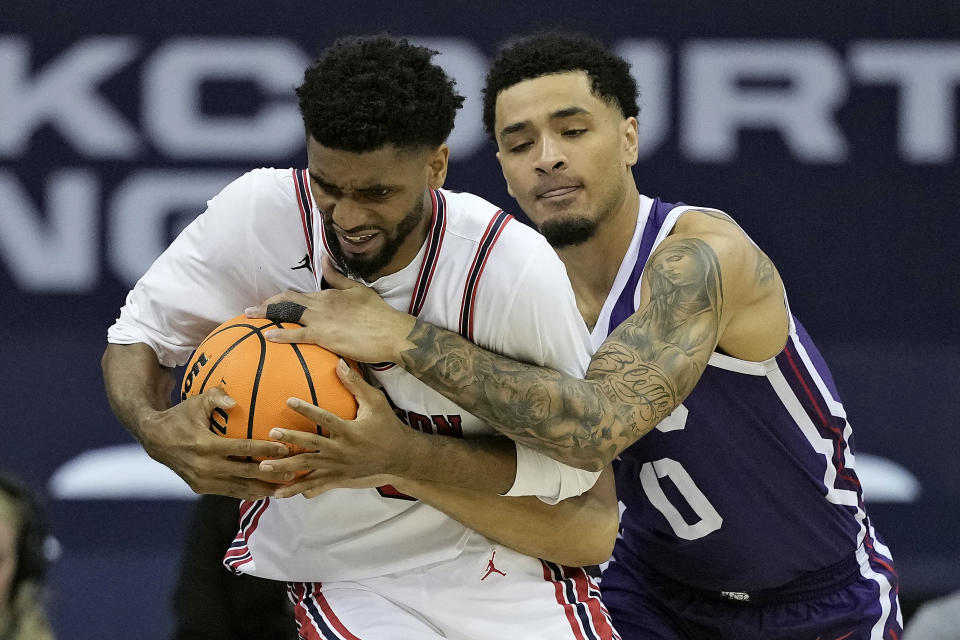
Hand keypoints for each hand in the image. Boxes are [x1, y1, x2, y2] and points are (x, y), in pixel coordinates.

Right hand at [138, 387, 292, 498]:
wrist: (154, 440)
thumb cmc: (181, 416)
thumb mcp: (196, 402)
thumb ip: (216, 397)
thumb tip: (234, 401)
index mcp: (205, 446)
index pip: (242, 449)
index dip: (265, 450)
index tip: (285, 449)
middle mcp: (205, 467)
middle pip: (245, 474)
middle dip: (271, 474)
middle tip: (293, 472)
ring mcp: (203, 481)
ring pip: (239, 489)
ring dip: (263, 489)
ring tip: (285, 488)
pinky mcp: (201, 489)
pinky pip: (229, 492)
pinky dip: (248, 492)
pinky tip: (265, 491)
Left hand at [246, 256, 415, 363]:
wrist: (392, 332)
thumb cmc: (378, 314)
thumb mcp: (358, 289)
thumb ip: (338, 277)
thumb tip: (325, 258)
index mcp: (328, 294)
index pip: (298, 294)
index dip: (280, 298)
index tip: (267, 302)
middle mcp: (321, 304)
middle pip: (287, 300)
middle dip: (267, 304)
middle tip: (250, 310)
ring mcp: (321, 319)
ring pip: (288, 313)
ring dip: (267, 315)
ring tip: (250, 317)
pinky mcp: (324, 336)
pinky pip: (297, 334)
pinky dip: (281, 334)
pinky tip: (267, 335)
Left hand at [258, 359, 421, 498]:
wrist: (400, 458)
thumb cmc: (388, 427)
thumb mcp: (376, 403)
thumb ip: (357, 384)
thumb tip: (339, 363)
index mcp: (349, 431)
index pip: (325, 418)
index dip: (306, 409)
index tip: (288, 400)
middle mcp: (341, 450)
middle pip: (311, 445)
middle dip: (290, 440)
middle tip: (271, 435)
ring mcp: (338, 467)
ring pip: (308, 468)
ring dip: (285, 468)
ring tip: (264, 467)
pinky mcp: (338, 478)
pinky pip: (315, 485)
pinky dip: (297, 490)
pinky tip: (280, 493)